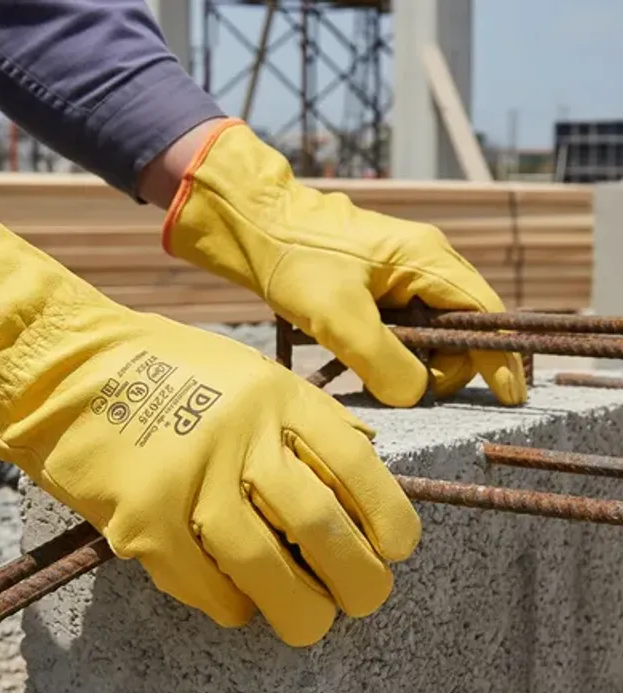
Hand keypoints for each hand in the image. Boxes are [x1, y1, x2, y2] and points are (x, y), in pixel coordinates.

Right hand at [0, 213, 420, 645]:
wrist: (64, 372)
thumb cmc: (164, 372)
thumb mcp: (247, 373)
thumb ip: (304, 418)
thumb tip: (365, 472)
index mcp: (273, 393)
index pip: (355, 463)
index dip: (390, 517)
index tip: (396, 550)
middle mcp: (237, 433)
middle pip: (319, 525)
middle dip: (358, 580)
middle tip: (366, 599)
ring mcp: (187, 478)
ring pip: (265, 568)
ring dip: (300, 612)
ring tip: (309, 622)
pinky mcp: (141, 519)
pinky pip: (203, 584)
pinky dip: (231, 606)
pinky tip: (240, 605)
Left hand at [163, 119, 526, 407]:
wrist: (254, 223)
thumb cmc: (295, 260)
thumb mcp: (339, 317)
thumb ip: (384, 361)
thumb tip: (415, 394)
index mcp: (427, 259)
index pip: (485, 315)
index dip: (499, 358)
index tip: (509, 396)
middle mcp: (425, 259)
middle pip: (463, 322)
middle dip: (449, 363)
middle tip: (412, 390)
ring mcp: (401, 267)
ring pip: (432, 324)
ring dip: (419, 357)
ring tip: (383, 374)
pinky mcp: (377, 278)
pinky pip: (404, 319)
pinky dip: (397, 345)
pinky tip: (370, 358)